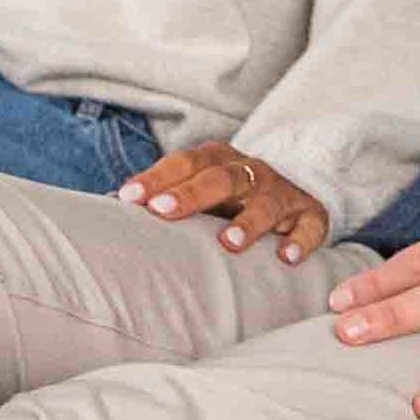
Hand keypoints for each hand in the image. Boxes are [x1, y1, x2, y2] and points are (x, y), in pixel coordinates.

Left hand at [121, 137, 336, 261]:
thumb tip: (108, 210)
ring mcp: (282, 193)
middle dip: (191, 194)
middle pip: (221, 177)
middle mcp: (250, 172)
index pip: (185, 163)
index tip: (128, 197)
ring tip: (228, 243)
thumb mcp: (203, 190)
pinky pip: (309, 227)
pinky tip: (285, 258)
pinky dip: (300, 241)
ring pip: (266, 202)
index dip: (157, 178)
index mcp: (218, 161)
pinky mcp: (311, 215)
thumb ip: (167, 197)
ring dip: (247, 222)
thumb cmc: (233, 197)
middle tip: (162, 211)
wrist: (298, 189)